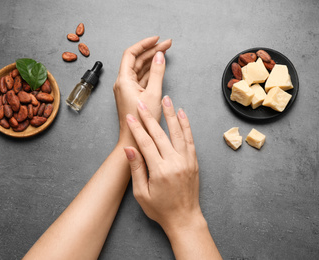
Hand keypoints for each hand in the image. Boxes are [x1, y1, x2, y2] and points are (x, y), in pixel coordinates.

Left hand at [113, 36, 171, 141]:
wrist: (133, 139)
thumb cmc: (141, 122)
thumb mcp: (153, 94)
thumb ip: (157, 73)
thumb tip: (160, 56)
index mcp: (123, 80)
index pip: (131, 54)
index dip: (144, 44)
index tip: (157, 39)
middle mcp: (123, 83)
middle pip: (136, 60)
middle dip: (151, 50)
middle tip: (167, 44)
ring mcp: (127, 89)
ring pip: (140, 69)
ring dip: (152, 60)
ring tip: (166, 52)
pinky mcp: (132, 94)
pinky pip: (141, 78)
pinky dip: (151, 71)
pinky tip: (159, 66)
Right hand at [124, 96, 202, 230]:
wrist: (184, 218)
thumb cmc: (161, 209)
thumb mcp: (141, 193)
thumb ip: (136, 169)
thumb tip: (129, 149)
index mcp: (159, 171)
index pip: (145, 143)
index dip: (136, 128)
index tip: (130, 117)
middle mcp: (174, 163)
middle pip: (160, 134)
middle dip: (149, 117)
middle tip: (142, 104)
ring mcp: (186, 161)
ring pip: (178, 132)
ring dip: (171, 114)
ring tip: (166, 99)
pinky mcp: (193, 162)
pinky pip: (189, 139)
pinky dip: (186, 125)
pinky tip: (182, 114)